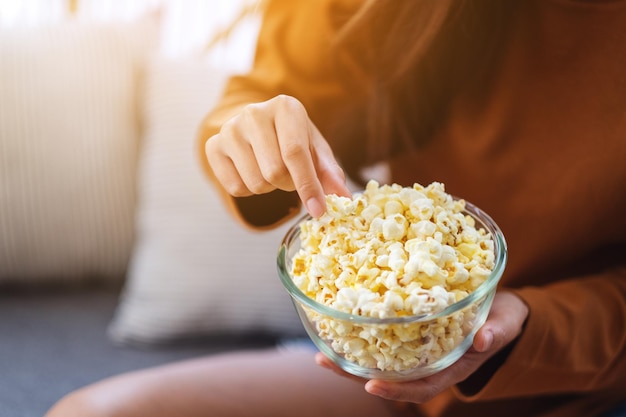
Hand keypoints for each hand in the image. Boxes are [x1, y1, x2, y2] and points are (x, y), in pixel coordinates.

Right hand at [205, 95, 350, 216]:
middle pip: (274, 172)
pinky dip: (249, 190)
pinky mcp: (213, 146)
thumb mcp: (314, 149)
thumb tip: (343, 196)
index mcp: (285, 107)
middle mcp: (254, 113)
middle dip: (288, 185)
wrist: (256, 126)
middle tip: (290, 176)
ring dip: (269, 188)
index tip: (319, 211)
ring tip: (270, 170)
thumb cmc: (291, 138)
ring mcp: (229, 129)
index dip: (308, 186)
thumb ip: (329, 172)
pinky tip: (252, 171)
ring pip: (255, 184)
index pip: (295, 153)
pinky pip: (235, 188)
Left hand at [315, 291, 528, 402]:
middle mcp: (431, 363)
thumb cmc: (504, 318)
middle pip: (391, 377)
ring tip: (321, 352)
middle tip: (325, 363)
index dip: (397, 390)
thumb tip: (482, 340)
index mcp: (452, 367)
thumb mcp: (506, 322)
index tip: (371, 386)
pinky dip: (363, 337)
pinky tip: (341, 328)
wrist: (501, 310)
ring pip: (382, 361)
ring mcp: (421, 351)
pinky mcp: (414, 334)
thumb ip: (497, 331)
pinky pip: (385, 341)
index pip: (422, 387)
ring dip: (351, 359)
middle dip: (357, 374)